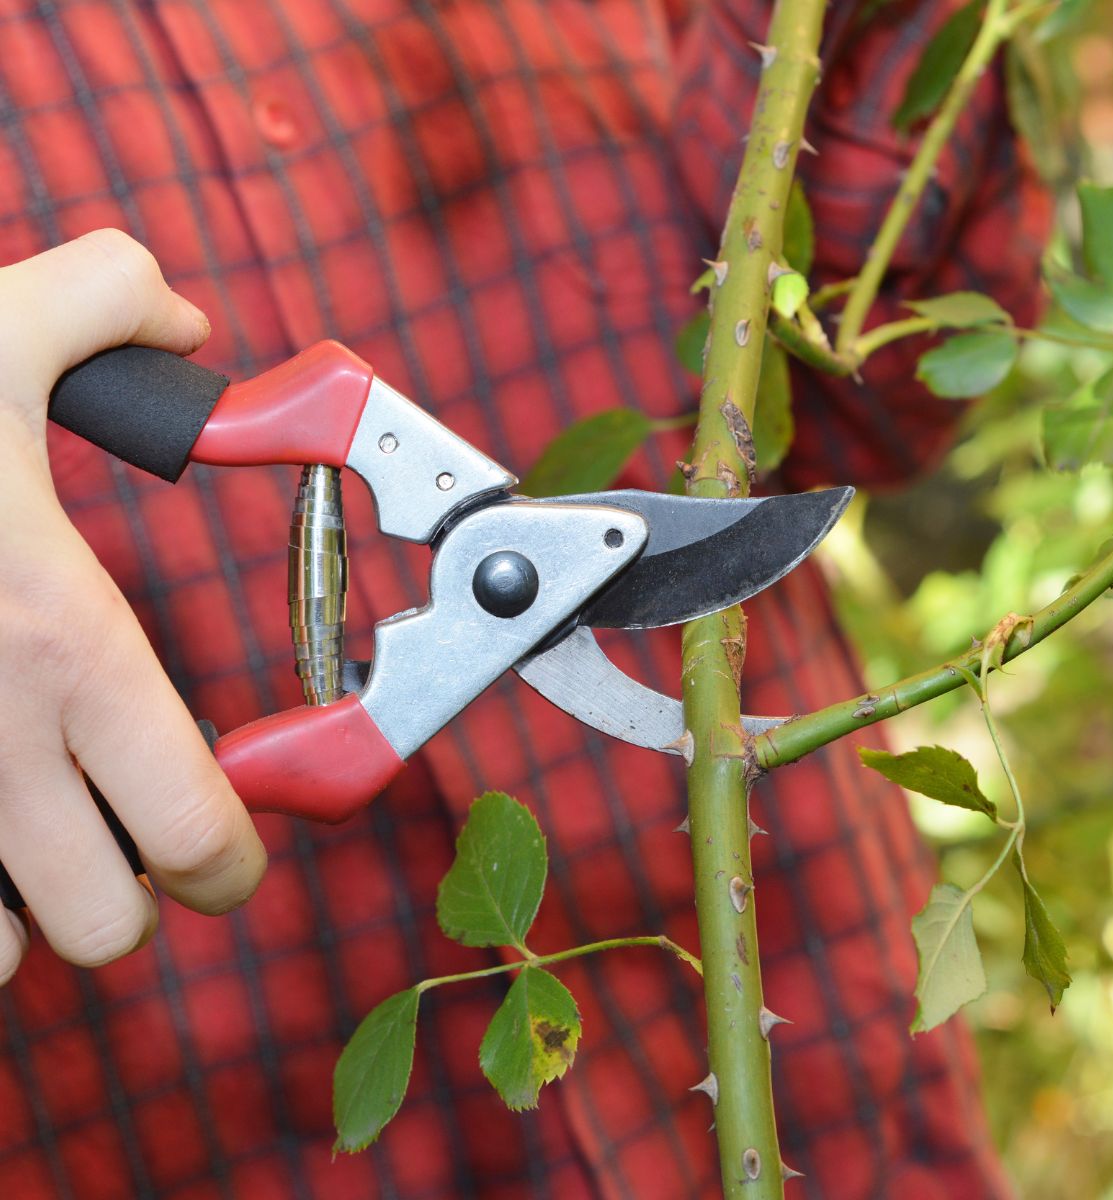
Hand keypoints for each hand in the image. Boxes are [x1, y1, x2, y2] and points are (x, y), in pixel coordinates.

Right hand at [0, 229, 266, 981]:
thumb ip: (113, 302)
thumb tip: (182, 321)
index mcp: (62, 649)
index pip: (198, 833)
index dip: (233, 859)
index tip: (229, 846)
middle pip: (109, 929)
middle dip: (132, 893)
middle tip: (121, 829)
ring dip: (22, 910)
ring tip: (19, 827)